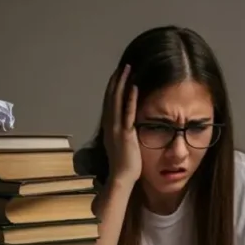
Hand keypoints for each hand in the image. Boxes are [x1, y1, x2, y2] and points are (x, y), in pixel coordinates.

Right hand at [102, 64, 141, 184]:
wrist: (121, 178)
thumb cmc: (125, 165)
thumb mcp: (123, 145)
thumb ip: (124, 135)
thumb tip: (128, 129)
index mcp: (110, 127)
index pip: (110, 103)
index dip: (113, 89)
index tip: (118, 76)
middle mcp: (110, 125)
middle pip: (111, 98)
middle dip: (116, 81)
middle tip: (122, 67)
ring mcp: (116, 128)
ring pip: (117, 101)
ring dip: (122, 84)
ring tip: (127, 70)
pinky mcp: (125, 133)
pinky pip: (128, 113)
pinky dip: (130, 99)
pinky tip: (134, 87)